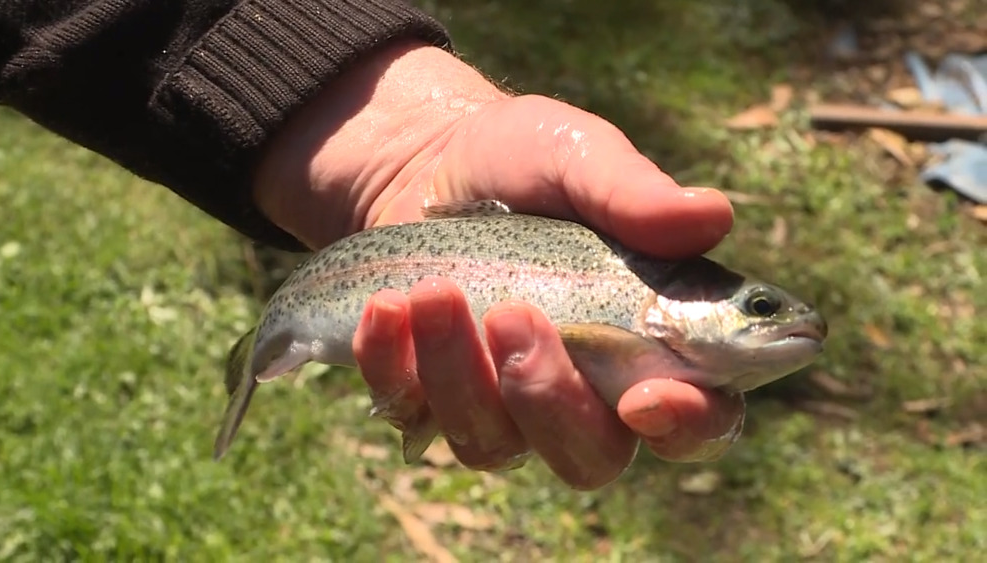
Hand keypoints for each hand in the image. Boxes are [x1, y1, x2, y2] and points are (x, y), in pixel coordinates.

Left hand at [252, 40, 744, 487]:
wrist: (424, 160)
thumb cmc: (522, 160)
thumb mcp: (575, 154)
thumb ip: (634, 193)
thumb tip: (713, 216)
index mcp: (649, 341)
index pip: (697, 419)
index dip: (686, 426)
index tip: (649, 397)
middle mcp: (582, 391)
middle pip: (589, 457)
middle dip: (549, 399)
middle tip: (514, 316)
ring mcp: (501, 404)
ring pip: (492, 444)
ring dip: (459, 372)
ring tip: (435, 289)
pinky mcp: (427, 397)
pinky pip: (410, 412)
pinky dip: (393, 363)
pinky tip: (386, 306)